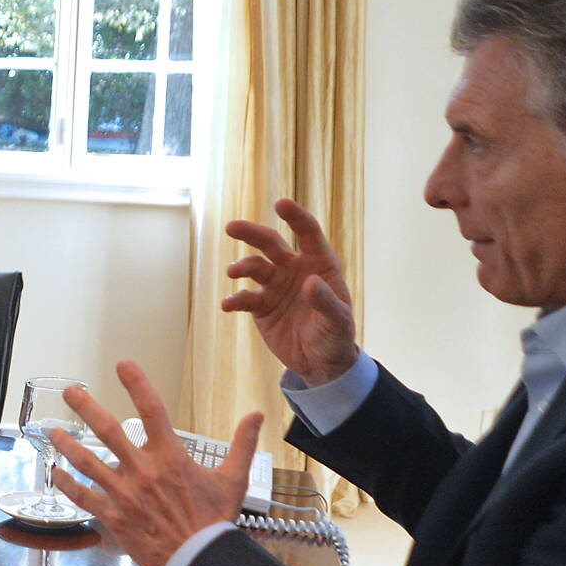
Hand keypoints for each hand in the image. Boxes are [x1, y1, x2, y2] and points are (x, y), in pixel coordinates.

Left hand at [49, 361, 261, 565]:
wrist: (201, 561)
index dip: (136, 383)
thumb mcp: (234, 479)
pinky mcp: (114, 517)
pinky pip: (84, 497)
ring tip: (53, 431)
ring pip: (87, 462)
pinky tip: (55, 474)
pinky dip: (67, 485)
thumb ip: (242, 444)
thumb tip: (256, 415)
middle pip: (108, 430)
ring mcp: (125, 494)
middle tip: (70, 391)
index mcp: (171, 457)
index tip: (123, 365)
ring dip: (68, 445)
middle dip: (86, 407)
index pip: (151, 409)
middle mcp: (143, 471)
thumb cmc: (216, 521)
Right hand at [221, 198, 357, 385]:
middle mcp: (294, 269)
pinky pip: (244, 298)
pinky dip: (235, 300)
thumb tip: (309, 282)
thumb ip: (326, 301)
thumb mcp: (338, 322)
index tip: (280, 203)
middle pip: (270, 244)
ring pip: (254, 267)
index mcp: (319, 264)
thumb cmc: (335, 336)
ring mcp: (275, 286)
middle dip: (252, 233)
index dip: (296, 217)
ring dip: (242, 266)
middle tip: (232, 227)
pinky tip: (228, 305)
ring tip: (233, 273)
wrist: (319, 362)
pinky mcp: (261, 307)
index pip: (307, 234)